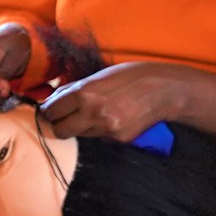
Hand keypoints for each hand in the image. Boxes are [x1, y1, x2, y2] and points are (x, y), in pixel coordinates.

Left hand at [39, 60, 191, 139]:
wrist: (166, 89)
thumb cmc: (131, 76)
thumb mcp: (99, 76)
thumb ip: (74, 89)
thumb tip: (51, 100)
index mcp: (84, 93)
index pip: (50, 111)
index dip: (49, 110)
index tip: (52, 109)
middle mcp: (93, 113)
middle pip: (60, 130)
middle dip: (60, 123)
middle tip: (66, 116)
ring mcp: (107, 129)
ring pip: (79, 135)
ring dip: (81, 127)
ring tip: (97, 113)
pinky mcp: (118, 139)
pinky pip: (98, 138)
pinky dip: (100, 130)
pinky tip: (114, 118)